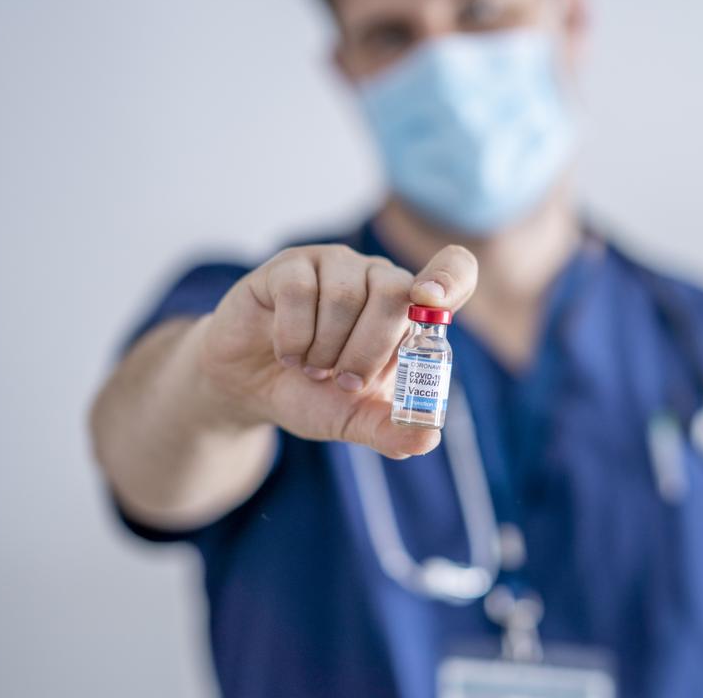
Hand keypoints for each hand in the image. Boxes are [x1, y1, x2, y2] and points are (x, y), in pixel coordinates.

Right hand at [198, 243, 476, 457]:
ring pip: (345, 296)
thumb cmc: (313, 396)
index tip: (432, 300)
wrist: (249, 391)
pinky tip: (286, 353)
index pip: (453, 269)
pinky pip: (300, 292)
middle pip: (394, 293)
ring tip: (312, 368)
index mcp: (407, 310)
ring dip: (325, 349)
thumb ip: (393, 430)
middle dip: (368, 351)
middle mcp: (376, 278)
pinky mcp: (289, 266)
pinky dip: (292, 337)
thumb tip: (429, 436)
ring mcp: (333, 266)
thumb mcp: (355, 421)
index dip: (449, 277)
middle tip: (344, 381)